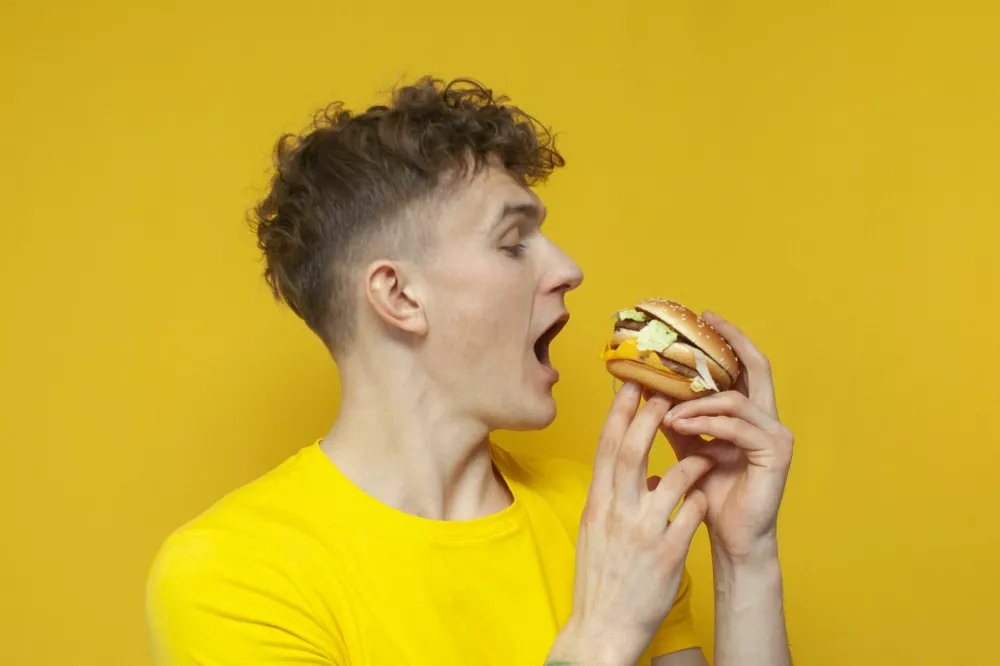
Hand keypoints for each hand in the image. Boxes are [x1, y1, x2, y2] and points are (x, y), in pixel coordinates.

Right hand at [550, 382, 712, 665]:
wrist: (603, 628)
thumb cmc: (600, 579)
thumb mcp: (595, 533)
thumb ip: (612, 500)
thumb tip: (629, 475)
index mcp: (597, 505)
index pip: (605, 449)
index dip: (618, 414)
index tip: (630, 385)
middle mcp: (617, 513)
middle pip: (631, 452)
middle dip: (649, 415)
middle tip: (667, 391)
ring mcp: (643, 533)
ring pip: (671, 479)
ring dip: (689, 458)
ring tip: (704, 446)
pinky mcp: (668, 555)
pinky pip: (691, 515)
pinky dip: (701, 498)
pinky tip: (709, 492)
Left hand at [659, 311, 792, 563]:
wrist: (731, 536)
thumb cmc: (711, 491)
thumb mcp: (688, 445)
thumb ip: (676, 416)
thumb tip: (646, 388)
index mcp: (752, 414)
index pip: (744, 366)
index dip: (729, 339)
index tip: (705, 317)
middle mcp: (769, 418)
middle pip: (756, 367)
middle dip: (730, 343)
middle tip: (704, 323)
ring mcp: (776, 434)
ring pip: (735, 400)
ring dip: (696, 402)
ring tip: (666, 410)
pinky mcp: (775, 453)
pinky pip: (736, 427)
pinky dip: (705, 423)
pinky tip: (681, 425)